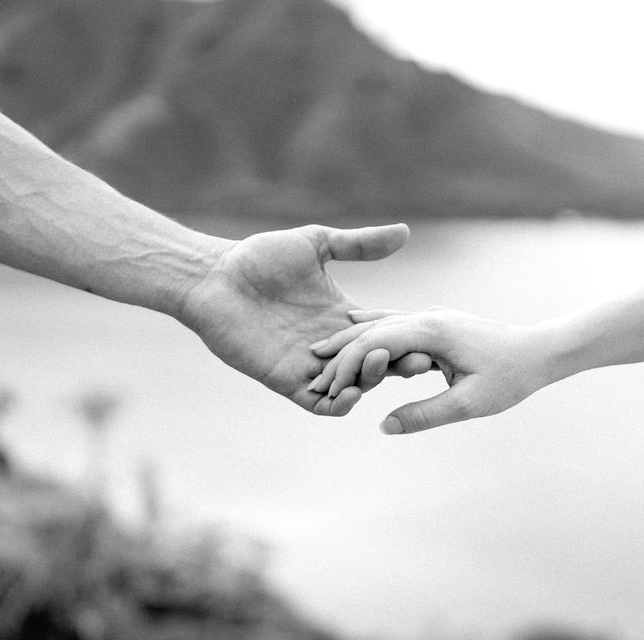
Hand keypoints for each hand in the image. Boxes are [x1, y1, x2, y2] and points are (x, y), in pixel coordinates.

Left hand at [177, 223, 430, 414]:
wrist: (214, 277)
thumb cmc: (259, 257)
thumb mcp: (317, 243)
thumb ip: (360, 244)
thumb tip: (405, 232)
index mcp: (341, 314)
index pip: (383, 332)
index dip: (406, 336)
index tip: (430, 335)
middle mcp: (330, 343)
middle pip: (374, 363)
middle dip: (397, 363)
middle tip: (417, 358)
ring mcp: (309, 365)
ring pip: (352, 386)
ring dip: (370, 381)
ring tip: (382, 365)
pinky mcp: (286, 380)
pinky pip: (319, 404)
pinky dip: (339, 404)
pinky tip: (352, 392)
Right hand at [309, 308, 548, 432]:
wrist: (541, 351)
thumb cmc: (511, 378)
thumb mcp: (469, 404)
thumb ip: (425, 414)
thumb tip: (383, 426)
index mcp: (431, 332)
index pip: (374, 343)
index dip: (346, 365)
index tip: (324, 386)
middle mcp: (427, 317)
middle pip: (371, 327)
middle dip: (339, 348)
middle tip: (308, 367)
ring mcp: (432, 316)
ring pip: (381, 322)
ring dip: (352, 338)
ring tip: (321, 351)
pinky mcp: (438, 321)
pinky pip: (395, 323)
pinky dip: (371, 330)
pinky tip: (355, 328)